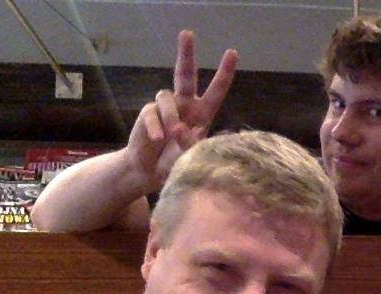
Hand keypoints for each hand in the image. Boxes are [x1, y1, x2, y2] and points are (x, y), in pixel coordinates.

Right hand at [124, 29, 237, 190]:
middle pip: (185, 74)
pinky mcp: (148, 113)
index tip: (232, 52)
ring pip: (167, 97)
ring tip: (172, 135)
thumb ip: (190, 143)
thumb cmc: (177, 163)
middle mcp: (185, 105)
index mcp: (203, 113)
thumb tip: (180, 129)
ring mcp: (166, 108)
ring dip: (171, 116)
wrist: (150, 172)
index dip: (224, 72)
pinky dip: (155, 125)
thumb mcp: (191, 156)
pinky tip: (157, 139)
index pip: (215, 90)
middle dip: (186, 53)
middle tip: (187, 34)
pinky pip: (151, 112)